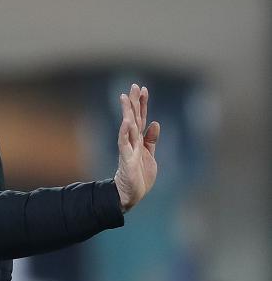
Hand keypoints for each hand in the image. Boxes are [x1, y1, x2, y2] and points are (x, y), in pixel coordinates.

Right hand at [113, 83, 159, 211]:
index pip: (140, 118)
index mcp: (139, 141)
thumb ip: (151, 139)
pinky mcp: (126, 159)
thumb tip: (155, 122)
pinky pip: (124, 144)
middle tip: (134, 85)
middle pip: (133, 118)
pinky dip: (125, 132)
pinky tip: (125, 122)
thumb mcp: (150, 155)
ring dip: (127, 112)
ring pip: (128, 127)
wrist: (131, 195)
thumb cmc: (140, 176)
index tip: (142, 88)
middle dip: (134, 102)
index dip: (142, 104)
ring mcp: (128, 149)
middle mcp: (133, 142)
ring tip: (125, 98)